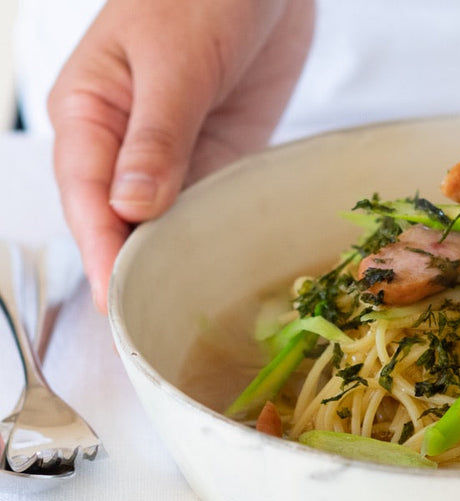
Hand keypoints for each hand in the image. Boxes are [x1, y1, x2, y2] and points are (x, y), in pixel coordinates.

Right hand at [48, 0, 313, 311]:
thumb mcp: (175, 62)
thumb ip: (156, 136)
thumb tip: (131, 206)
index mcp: (89, 113)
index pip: (88, 198)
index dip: (103, 253)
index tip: (120, 300)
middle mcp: (124, 143)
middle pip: (120, 222)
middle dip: (134, 271)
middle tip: (154, 328)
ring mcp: (172, 155)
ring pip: (164, 223)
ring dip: (174, 263)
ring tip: (188, 315)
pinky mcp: (216, 157)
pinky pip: (207, 207)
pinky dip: (211, 237)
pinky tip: (221, 271)